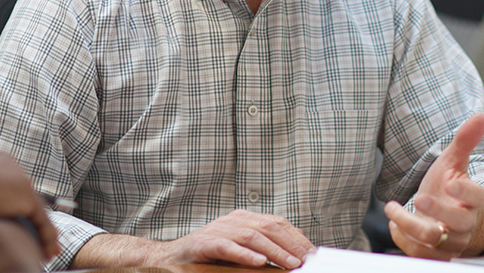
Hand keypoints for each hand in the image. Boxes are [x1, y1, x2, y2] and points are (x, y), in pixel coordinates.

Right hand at [0, 148, 59, 258]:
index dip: (7, 204)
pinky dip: (46, 237)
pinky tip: (49, 254)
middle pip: (19, 194)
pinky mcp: (25, 194)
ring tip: (45, 250)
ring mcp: (17, 176)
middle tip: (33, 237)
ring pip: (32, 208)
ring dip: (39, 230)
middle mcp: (3, 162)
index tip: (8, 220)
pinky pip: (41, 219)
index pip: (1, 184)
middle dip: (26, 215)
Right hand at [148, 210, 313, 268]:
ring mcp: (218, 230)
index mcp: (244, 219)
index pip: (277, 223)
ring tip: (290, 264)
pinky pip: (227, 247)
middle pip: (269, 227)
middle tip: (306, 260)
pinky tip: (259, 263)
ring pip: (252, 236)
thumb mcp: (240, 250)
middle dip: (291, 244)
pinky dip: (244, 255)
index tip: (312, 253)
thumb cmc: (209, 257)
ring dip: (274, 251)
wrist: (171, 257)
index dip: (296, 237)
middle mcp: (233, 220)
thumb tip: (293, 256)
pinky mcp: (205, 244)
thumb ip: (263, 250)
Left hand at [385, 113, 483, 259]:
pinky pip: (421, 253)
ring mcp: (451, 241)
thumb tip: (480, 116)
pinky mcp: (436, 254)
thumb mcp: (454, 164)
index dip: (466, 192)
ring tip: (392, 209)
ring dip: (410, 226)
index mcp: (473, 199)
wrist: (446, 220)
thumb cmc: (450, 189)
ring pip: (435, 241)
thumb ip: (465, 141)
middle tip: (418, 198)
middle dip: (438, 211)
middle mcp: (465, 223)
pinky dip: (404, 240)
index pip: (477, 196)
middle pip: (458, 223)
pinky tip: (394, 224)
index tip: (451, 184)